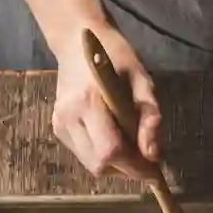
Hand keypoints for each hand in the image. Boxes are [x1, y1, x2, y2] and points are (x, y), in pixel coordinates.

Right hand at [52, 24, 161, 179]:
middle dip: (126, 168)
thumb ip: (150, 116)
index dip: (135, 167)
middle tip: (145, 158)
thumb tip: (153, 155)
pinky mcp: (57, 128)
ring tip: (130, 145)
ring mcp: (59, 124)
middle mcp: (68, 117)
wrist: (78, 41)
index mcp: (88, 102)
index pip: (111, 151)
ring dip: (116, 164)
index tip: (155, 171)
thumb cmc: (115, 56)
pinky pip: (84, 155)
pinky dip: (103, 155)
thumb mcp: (142, 80)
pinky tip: (112, 137)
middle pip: (100, 165)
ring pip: (92, 165)